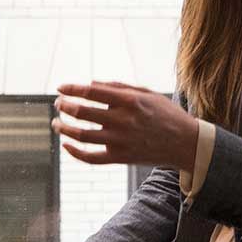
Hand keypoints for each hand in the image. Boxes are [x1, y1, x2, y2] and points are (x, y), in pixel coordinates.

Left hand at [52, 81, 200, 171]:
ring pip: (81, 136)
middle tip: (58, 104)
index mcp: (129, 100)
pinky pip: (91, 158)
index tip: (60, 88)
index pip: (91, 92)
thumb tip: (90, 83)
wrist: (185, 143)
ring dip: (63, 128)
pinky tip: (66, 145)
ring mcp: (120, 141)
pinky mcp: (120, 157)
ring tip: (56, 123)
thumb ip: (118, 87)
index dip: (72, 89)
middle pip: (82, 112)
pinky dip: (74, 153)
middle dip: (64, 106)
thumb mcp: (146, 93)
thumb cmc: (165, 114)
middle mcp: (122, 120)